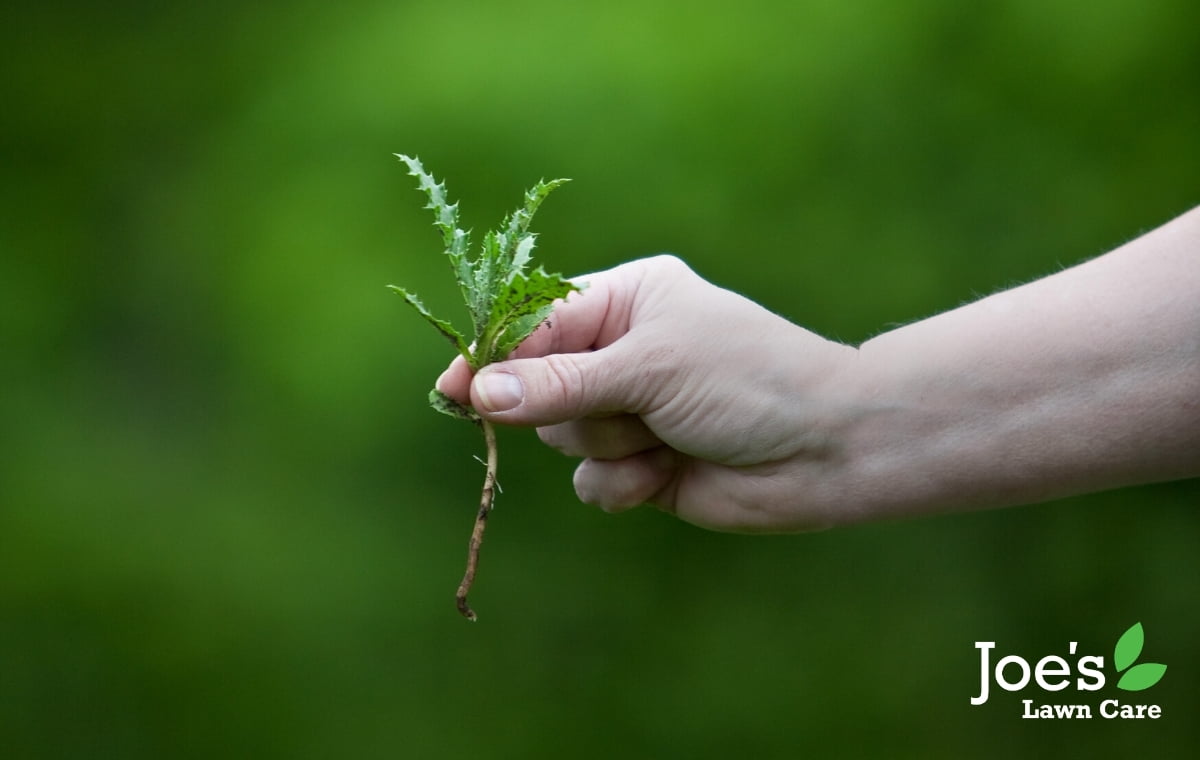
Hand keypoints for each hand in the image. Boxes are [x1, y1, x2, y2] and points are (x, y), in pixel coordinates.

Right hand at [435, 255, 857, 531]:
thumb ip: (560, 383)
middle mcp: (622, 352)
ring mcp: (631, 410)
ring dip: (609, 445)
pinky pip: (590, 481)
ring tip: (664, 436)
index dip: (493, 356)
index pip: (536, 323)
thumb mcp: (650, 368)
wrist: (826, 449)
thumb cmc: (747, 380)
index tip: (452, 388)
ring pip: (562, 438)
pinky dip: (622, 483)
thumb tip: (477, 394)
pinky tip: (665, 474)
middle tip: (621, 407)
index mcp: (626, 300)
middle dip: (573, 407)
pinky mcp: (641, 464)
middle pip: (538, 387)